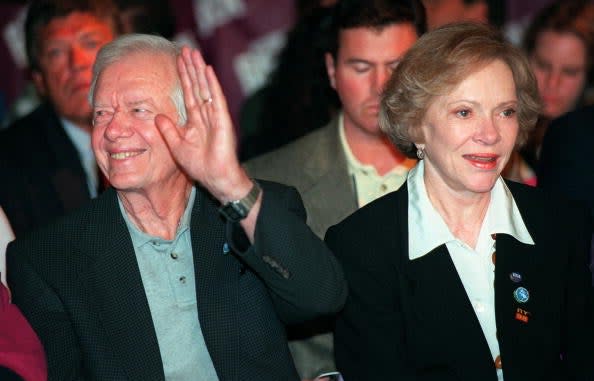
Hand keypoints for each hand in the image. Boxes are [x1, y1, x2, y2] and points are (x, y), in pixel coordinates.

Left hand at [155, 46, 250, 201]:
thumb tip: (158, 116)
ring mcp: (215, 116)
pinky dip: (212, 84)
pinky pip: (216, 98)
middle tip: (186, 49)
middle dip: (191, 68)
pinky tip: (207, 70)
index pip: (188, 93)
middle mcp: (206, 114)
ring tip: (194, 53)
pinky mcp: (222, 120)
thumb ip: (168, 130)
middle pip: (197, 86)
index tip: (178, 61)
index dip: (183, 77)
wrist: (215, 177)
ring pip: (206, 87)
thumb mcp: (177, 146)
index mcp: (196, 120)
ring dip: (199, 70)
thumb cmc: (200, 165)